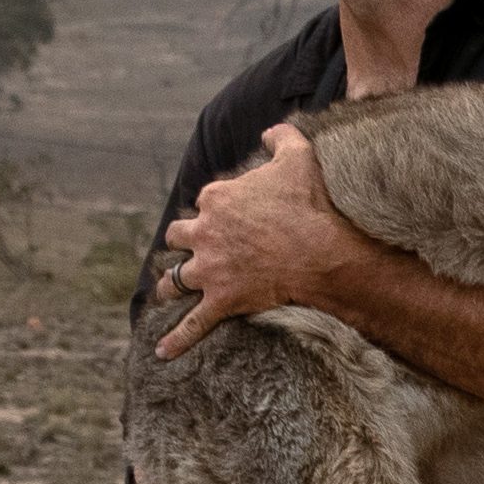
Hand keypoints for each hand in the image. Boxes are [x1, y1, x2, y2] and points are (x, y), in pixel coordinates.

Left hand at [151, 120, 360, 358]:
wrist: (322, 252)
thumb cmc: (310, 204)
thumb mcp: (299, 157)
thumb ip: (281, 137)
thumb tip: (272, 130)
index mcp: (216, 198)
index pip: (203, 202)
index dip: (214, 210)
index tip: (228, 216)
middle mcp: (205, 234)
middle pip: (179, 237)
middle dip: (184, 242)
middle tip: (194, 249)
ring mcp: (210, 270)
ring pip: (175, 280)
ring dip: (170, 285)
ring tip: (167, 292)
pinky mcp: (220, 300)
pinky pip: (192, 324)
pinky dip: (176, 340)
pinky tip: (161, 353)